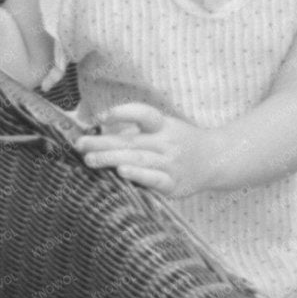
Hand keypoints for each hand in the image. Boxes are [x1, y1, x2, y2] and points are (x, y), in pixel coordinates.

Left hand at [74, 102, 216, 195]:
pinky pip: (155, 180)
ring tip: (90, 160)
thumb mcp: (163, 128)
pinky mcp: (174, 184)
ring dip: (112, 159)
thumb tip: (96, 130)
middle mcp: (167, 142)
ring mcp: (171, 164)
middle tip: (80, 145)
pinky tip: (122, 174)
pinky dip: (138, 176)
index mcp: (163, 125)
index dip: (123, 113)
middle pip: (132, 141)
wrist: (216, 160)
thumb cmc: (180, 143)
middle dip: (102, 143)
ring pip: (138, 159)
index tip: (101, 116)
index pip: (144, 114)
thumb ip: (135, 131)